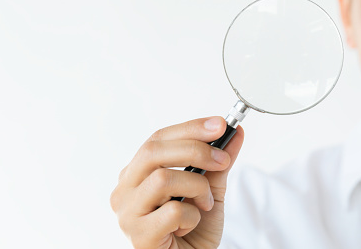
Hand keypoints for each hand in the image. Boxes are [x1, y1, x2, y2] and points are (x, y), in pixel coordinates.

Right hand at [110, 116, 243, 248]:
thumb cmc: (193, 230)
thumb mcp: (210, 190)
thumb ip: (218, 162)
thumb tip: (235, 132)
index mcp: (137, 173)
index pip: (158, 138)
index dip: (190, 128)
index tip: (220, 125)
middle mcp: (125, 189)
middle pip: (153, 151)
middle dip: (195, 150)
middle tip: (222, 160)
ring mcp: (128, 212)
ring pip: (162, 178)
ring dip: (196, 187)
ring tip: (205, 203)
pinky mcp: (138, 235)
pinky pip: (172, 211)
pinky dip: (192, 215)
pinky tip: (191, 224)